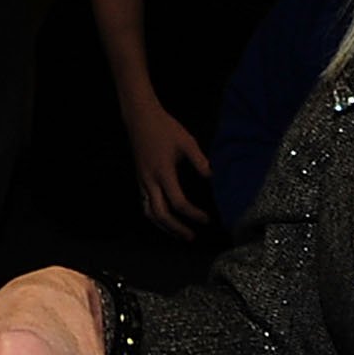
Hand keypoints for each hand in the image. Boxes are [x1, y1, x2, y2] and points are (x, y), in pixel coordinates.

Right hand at [124, 97, 212, 238]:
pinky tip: (166, 219)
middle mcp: (150, 181)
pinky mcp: (139, 179)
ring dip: (164, 226)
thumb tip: (213, 178)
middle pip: (160, 214)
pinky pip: (145, 204)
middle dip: (176, 229)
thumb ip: (200, 161)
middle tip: (192, 236)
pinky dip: (156, 216)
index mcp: (163, 172)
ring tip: (179, 234)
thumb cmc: (165, 128)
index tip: (206, 219)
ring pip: (149, 212)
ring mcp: (142, 181)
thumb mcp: (187, 142)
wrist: (140, 118)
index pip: (178, 202)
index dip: (193, 214)